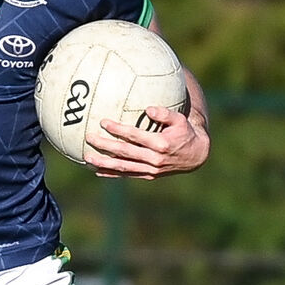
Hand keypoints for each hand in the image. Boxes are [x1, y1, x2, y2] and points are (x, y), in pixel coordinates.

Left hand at [83, 104, 210, 178]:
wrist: (196, 156)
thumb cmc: (185, 132)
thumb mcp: (180, 120)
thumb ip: (165, 114)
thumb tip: (148, 108)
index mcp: (161, 144)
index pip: (134, 136)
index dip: (118, 129)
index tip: (103, 122)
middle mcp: (154, 159)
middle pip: (125, 152)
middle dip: (105, 146)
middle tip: (89, 138)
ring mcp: (151, 169)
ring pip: (124, 167)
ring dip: (105, 163)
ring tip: (87, 158)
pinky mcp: (149, 176)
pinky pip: (128, 175)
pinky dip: (113, 174)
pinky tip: (98, 171)